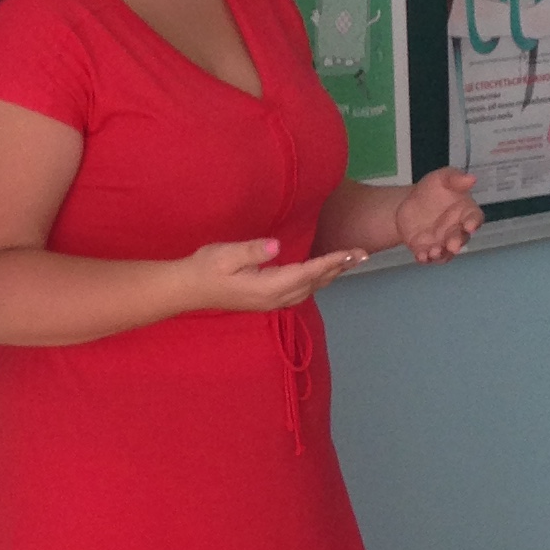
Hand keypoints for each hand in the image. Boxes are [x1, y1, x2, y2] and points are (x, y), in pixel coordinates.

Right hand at [178, 237, 368, 313]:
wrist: (187, 289)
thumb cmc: (205, 268)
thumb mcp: (225, 254)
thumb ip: (252, 250)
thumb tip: (277, 246)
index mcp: (268, 286)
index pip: (307, 272)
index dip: (331, 261)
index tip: (351, 252)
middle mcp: (274, 298)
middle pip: (314, 283)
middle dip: (339, 268)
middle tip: (363, 254)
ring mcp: (271, 302)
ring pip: (309, 289)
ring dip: (330, 276)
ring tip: (349, 262)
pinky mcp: (267, 301)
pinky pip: (300, 292)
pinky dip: (316, 281)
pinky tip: (321, 273)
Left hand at [393, 169, 481, 264]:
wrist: (407, 203)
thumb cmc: (432, 189)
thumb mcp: (442, 178)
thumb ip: (455, 178)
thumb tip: (472, 178)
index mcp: (465, 212)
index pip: (475, 218)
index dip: (474, 222)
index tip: (470, 226)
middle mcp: (456, 230)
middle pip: (461, 238)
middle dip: (457, 242)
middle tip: (452, 245)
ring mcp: (442, 242)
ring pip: (446, 252)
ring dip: (441, 254)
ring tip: (433, 252)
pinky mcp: (426, 249)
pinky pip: (429, 257)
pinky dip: (426, 258)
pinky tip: (421, 256)